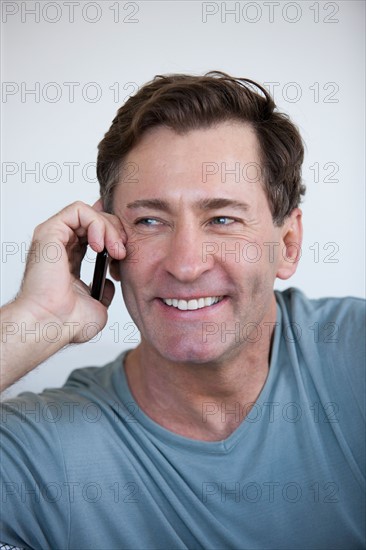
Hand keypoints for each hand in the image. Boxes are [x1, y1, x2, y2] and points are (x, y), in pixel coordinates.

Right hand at [15, 199, 126, 343]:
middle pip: (94, 220)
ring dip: (109, 227)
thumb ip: (104, 289)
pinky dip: (96, 222)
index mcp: (67, 260)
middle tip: (123, 252)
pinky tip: (101, 245)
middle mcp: (59, 246)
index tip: (124, 254)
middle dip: (115, 231)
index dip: (113, 236)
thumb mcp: (97, 303)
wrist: (53, 325)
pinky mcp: (49, 232)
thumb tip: (109, 282)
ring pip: (88, 212)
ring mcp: (53, 238)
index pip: (93, 233)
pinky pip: (78, 210)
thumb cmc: (67, 321)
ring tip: (116, 250)